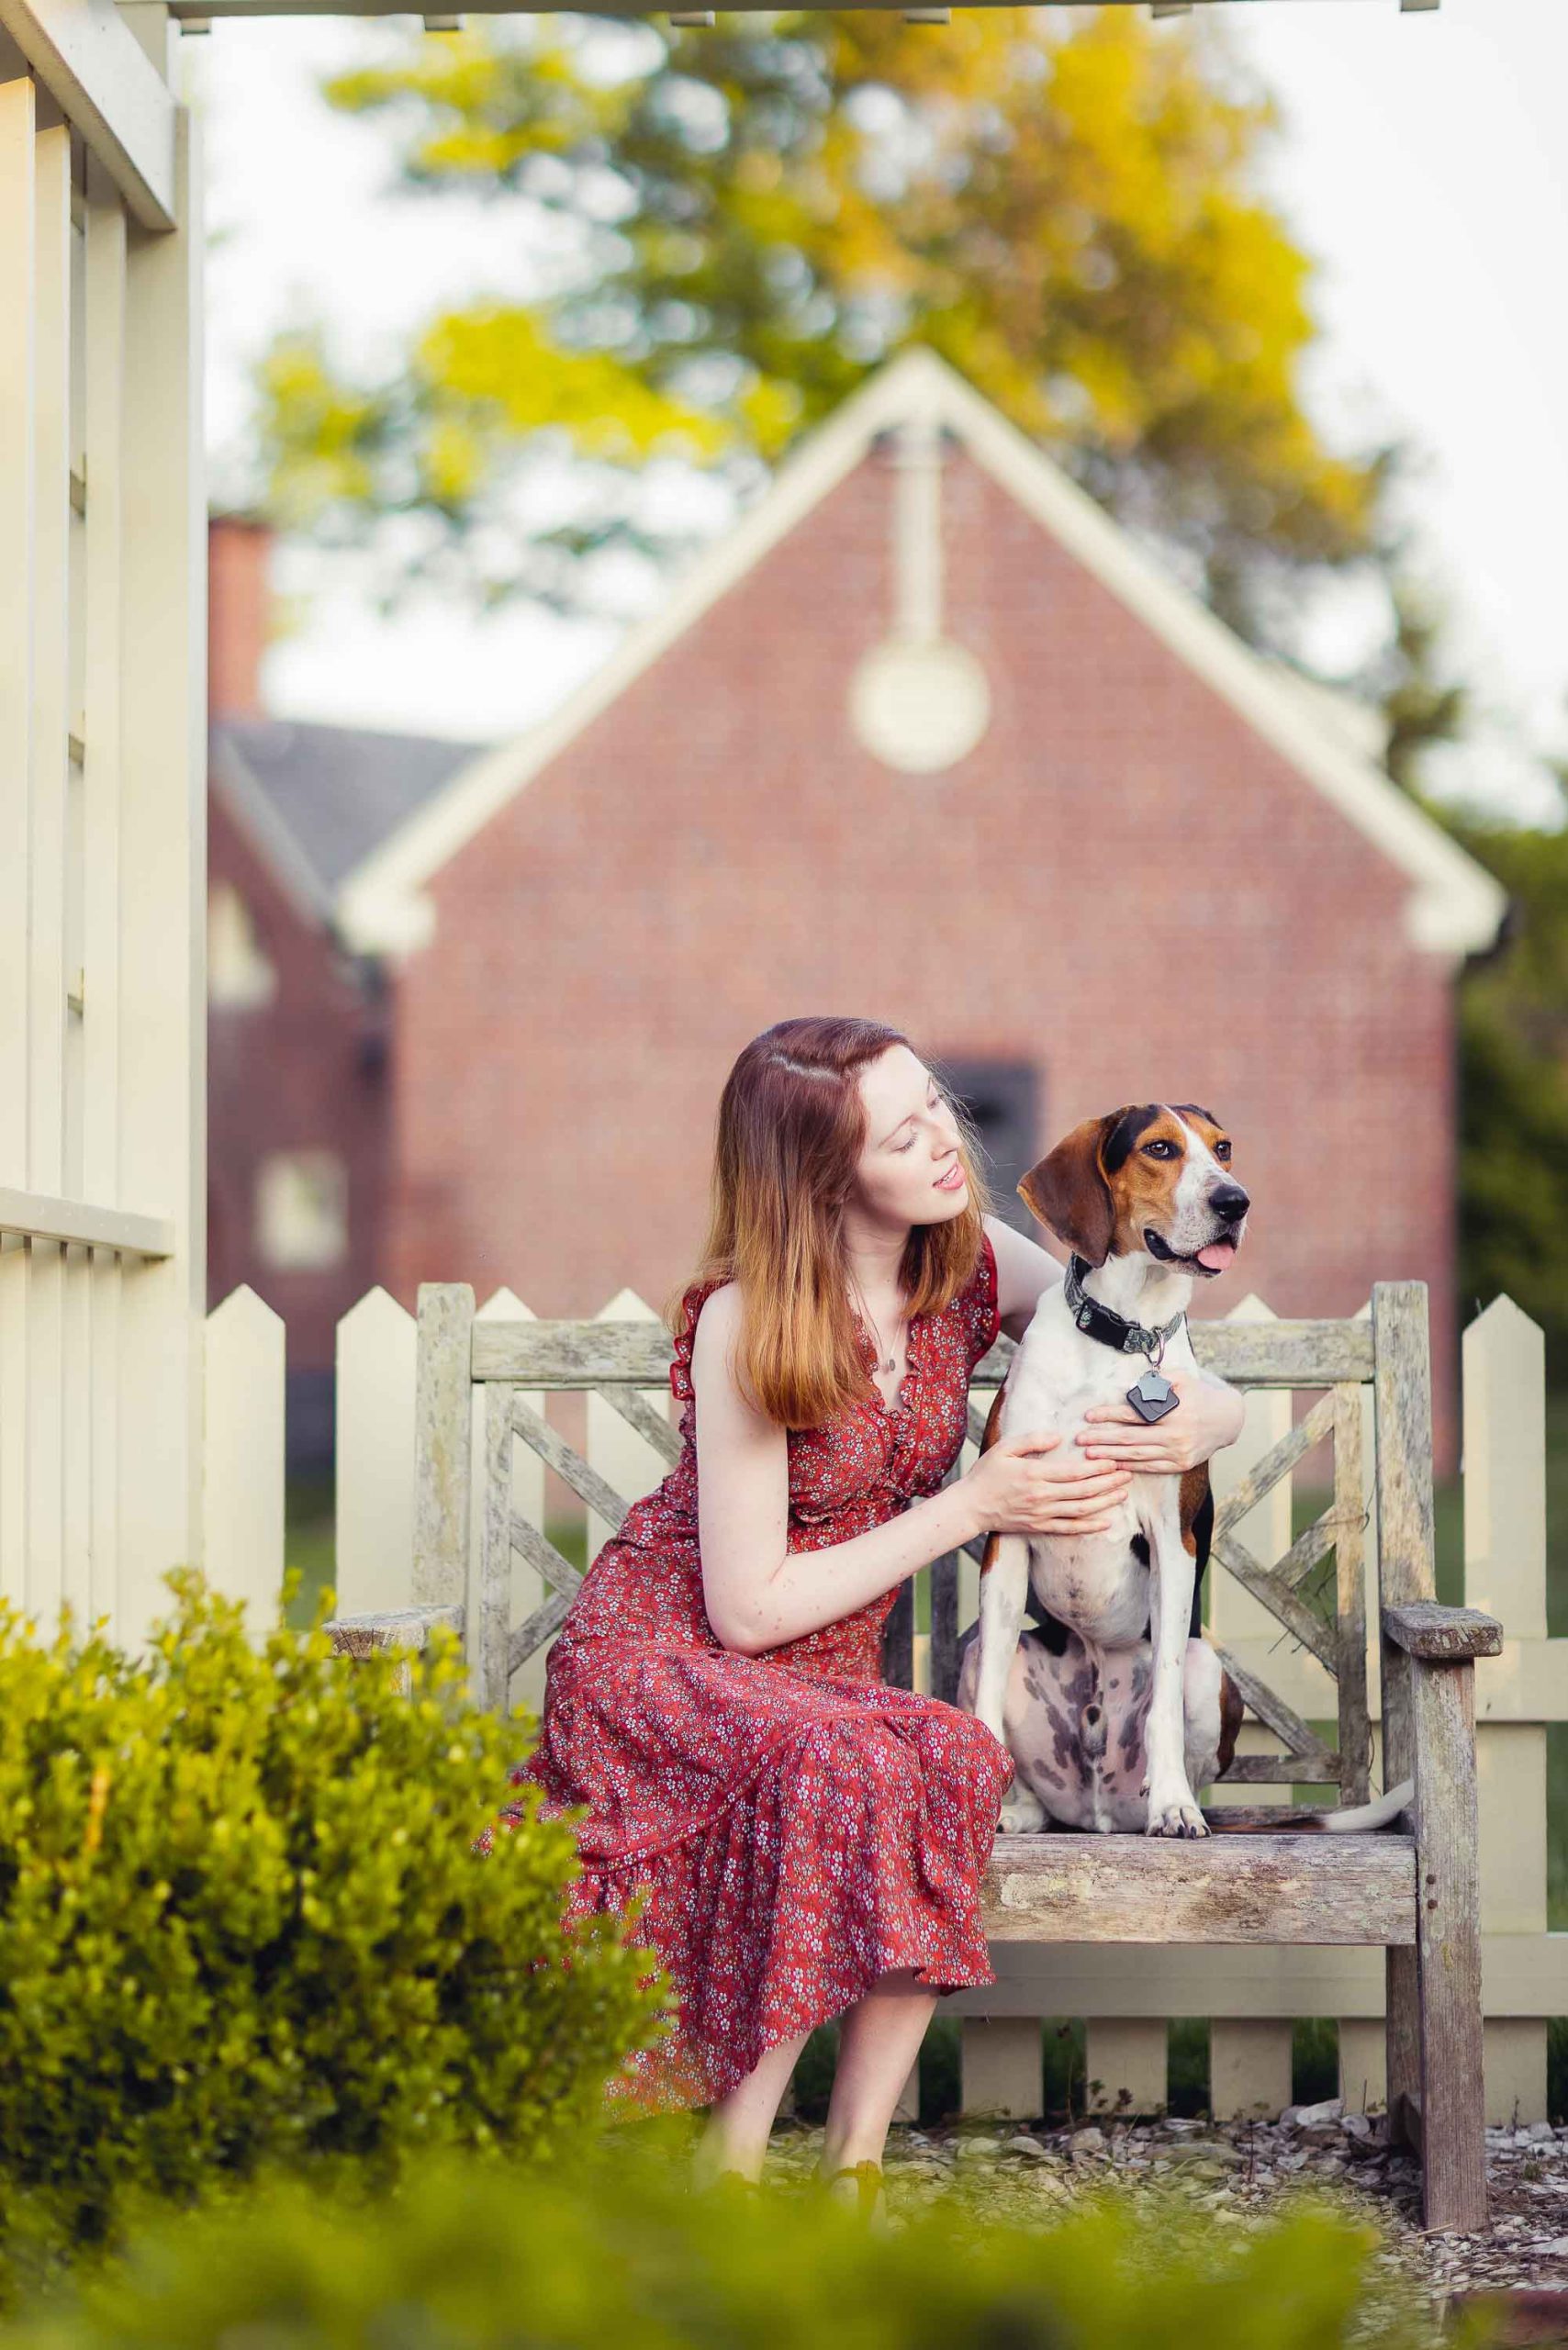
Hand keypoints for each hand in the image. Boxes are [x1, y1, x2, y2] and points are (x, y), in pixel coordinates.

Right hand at [963, 1431, 1132, 1537]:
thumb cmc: (986, 1475)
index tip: (1113, 1460)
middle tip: (1127, 1474)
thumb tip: (1057, 1438)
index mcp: (1034, 1475)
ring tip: (1123, 1493)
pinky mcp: (1040, 1527)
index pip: (1074, 1471)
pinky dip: (1090, 1527)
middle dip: (1108, 1482)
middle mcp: (1042, 1497)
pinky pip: (1070, 1528)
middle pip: (1083, 1490)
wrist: (971, 1507)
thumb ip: (1031, 1441)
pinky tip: (1106, 1522)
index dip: (1097, 1467)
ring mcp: (1042, 1514)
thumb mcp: (1004, 1448)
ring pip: (1081, 1510)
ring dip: (1105, 1502)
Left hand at [1073, 1372, 1244, 1472]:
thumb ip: (1157, 1380)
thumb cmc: (1199, 1395)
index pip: (1134, 1414)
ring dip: (1111, 1455)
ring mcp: (1178, 1453)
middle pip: (1131, 1439)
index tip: (1089, 1416)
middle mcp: (1176, 1435)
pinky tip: (1114, 1464)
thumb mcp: (1182, 1378)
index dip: (1109, 1415)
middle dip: (1103, 1439)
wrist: (1227, 1419)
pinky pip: (1151, 1467)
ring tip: (1090, 1454)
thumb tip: (1129, 1386)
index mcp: (1174, 1412)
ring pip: (1138, 1456)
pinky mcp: (1181, 1464)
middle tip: (1080, 1439)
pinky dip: (1131, 1466)